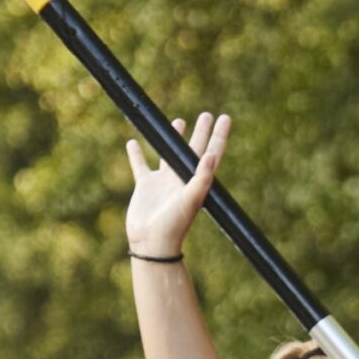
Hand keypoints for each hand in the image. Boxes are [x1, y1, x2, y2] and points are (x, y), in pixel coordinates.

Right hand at [124, 109, 227, 258]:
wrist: (151, 243)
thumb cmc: (174, 224)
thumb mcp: (191, 199)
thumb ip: (202, 178)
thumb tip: (212, 155)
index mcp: (196, 181)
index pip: (211, 152)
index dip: (219, 136)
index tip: (225, 117)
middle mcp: (181, 179)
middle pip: (193, 149)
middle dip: (201, 132)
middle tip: (207, 115)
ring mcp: (163, 182)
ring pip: (168, 154)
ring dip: (172, 138)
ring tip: (178, 121)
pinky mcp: (145, 186)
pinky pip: (140, 165)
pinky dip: (136, 154)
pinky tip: (133, 141)